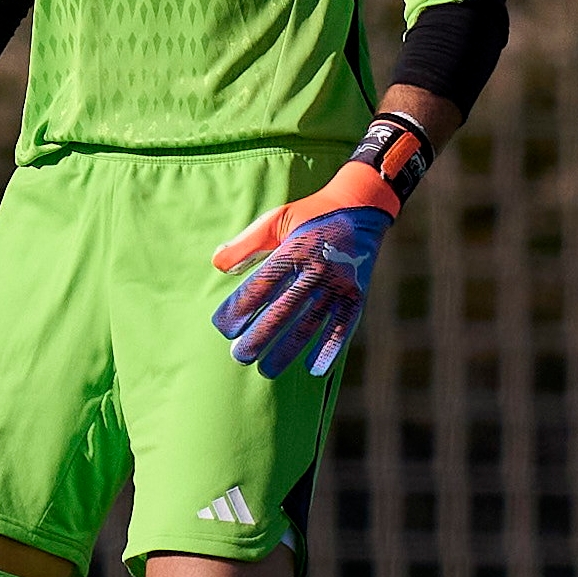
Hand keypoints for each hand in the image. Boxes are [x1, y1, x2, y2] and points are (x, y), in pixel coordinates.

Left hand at [210, 162, 399, 378]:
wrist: (361, 206)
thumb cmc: (309, 214)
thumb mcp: (276, 219)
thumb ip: (246, 243)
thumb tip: (216, 264)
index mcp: (294, 249)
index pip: (262, 285)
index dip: (240, 309)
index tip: (223, 327)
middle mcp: (317, 269)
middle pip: (283, 311)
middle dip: (259, 337)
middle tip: (239, 356)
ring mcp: (339, 284)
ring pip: (309, 325)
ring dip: (287, 351)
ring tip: (266, 370)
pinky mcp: (356, 295)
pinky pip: (342, 328)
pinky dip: (329, 350)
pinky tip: (312, 369)